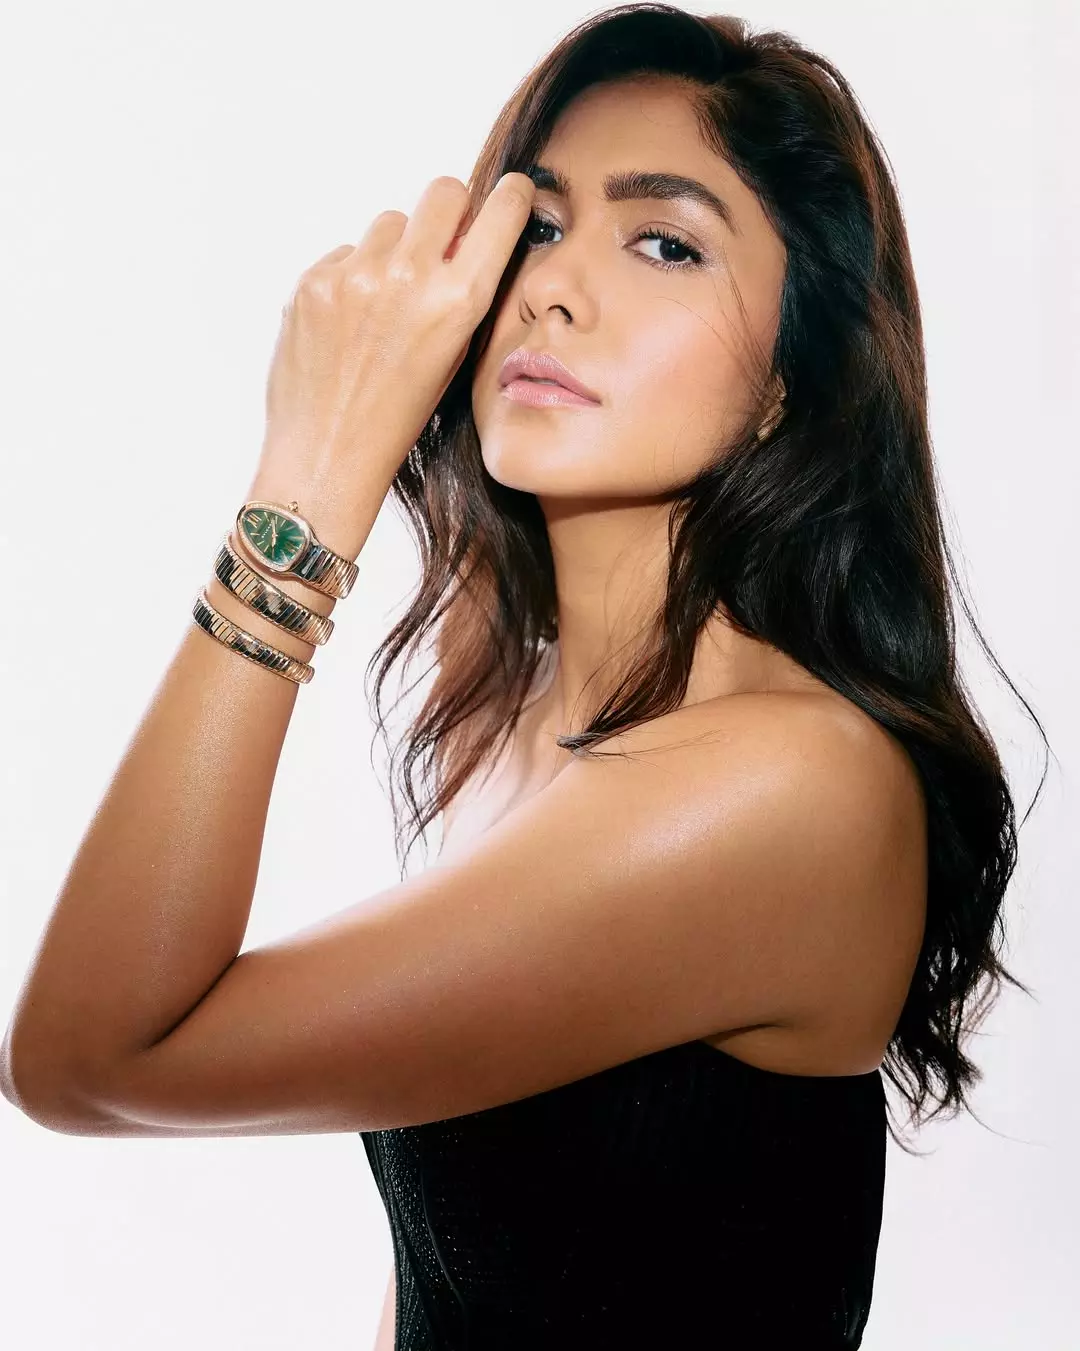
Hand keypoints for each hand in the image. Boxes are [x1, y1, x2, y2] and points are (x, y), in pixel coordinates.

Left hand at [244, 172, 535, 557]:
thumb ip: (463, 293)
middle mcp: (409, 276)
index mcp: (458, 301)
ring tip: (383, 308)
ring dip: (393, 249)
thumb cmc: (397, 419)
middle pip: (442, 191)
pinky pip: (346, 253)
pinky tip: (348, 325)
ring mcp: (357, 275)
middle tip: (440, 248)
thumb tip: (465, 235)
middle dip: (448, 213)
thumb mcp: (454, 358)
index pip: (499, 210)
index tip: (508, 193)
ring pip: (389, 223)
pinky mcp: (315, 280)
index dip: (509, 197)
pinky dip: (352, 277)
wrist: (328, 455)